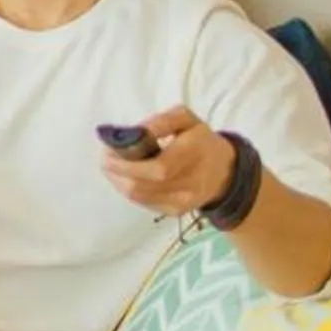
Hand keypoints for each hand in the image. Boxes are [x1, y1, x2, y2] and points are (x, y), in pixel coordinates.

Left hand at [100, 106, 237, 219]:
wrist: (224, 172)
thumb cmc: (199, 140)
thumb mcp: (186, 119)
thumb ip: (161, 121)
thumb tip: (135, 132)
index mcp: (193, 154)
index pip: (157, 168)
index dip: (127, 163)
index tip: (108, 150)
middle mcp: (190, 183)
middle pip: (140, 186)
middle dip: (116, 171)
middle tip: (106, 157)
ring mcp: (183, 201)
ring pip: (137, 196)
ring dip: (118, 180)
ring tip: (113, 166)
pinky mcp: (176, 211)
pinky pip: (143, 202)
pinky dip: (129, 189)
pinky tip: (128, 177)